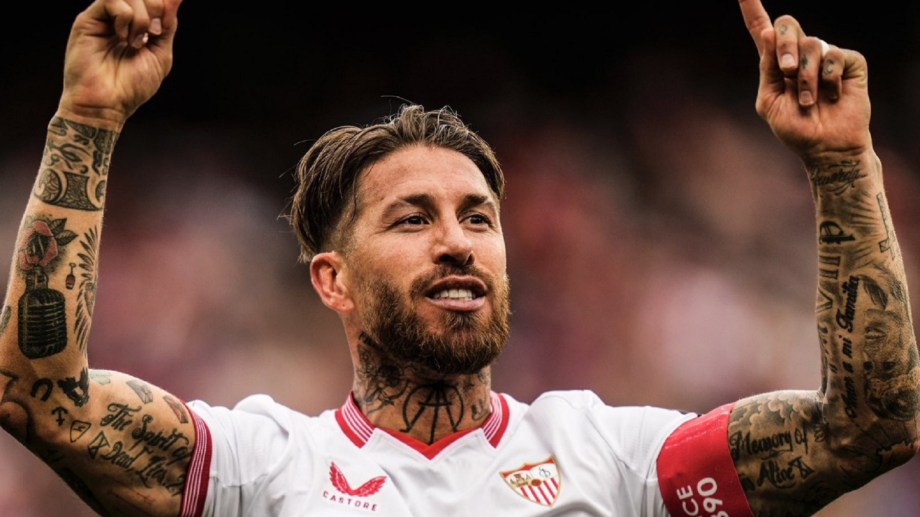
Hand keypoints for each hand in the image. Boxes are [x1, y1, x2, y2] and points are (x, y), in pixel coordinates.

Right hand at [58, 0, 181, 129]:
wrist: (108, 104)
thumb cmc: (132, 86)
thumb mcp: (160, 54)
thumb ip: (167, 25)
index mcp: (138, 26)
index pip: (154, 0)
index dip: (165, 5)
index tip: (164, 27)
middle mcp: (120, 19)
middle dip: (156, 8)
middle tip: (154, 33)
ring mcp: (104, 18)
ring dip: (141, 17)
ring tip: (136, 42)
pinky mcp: (88, 20)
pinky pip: (111, 0)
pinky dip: (125, 17)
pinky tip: (122, 38)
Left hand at [738, 0, 870, 161]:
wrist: (825, 147)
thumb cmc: (796, 128)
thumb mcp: (770, 101)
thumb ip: (767, 69)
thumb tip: (769, 32)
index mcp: (776, 63)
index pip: (762, 30)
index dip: (752, 10)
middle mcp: (800, 54)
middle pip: (788, 25)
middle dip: (785, 45)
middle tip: (786, 71)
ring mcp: (826, 56)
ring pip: (811, 45)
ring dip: (806, 78)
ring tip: (809, 102)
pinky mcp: (850, 61)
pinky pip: (835, 56)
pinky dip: (828, 79)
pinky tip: (832, 96)